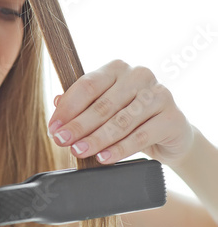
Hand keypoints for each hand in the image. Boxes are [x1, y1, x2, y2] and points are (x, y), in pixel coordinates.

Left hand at [47, 59, 193, 166]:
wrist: (170, 132)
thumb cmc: (129, 116)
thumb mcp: (104, 107)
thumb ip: (82, 103)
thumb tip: (56, 101)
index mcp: (117, 68)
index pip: (87, 86)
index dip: (67, 108)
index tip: (53, 128)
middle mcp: (139, 75)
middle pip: (102, 105)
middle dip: (78, 126)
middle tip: (61, 142)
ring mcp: (159, 95)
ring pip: (120, 122)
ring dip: (96, 139)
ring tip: (78, 151)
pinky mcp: (173, 117)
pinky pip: (140, 137)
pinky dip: (119, 149)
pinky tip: (103, 158)